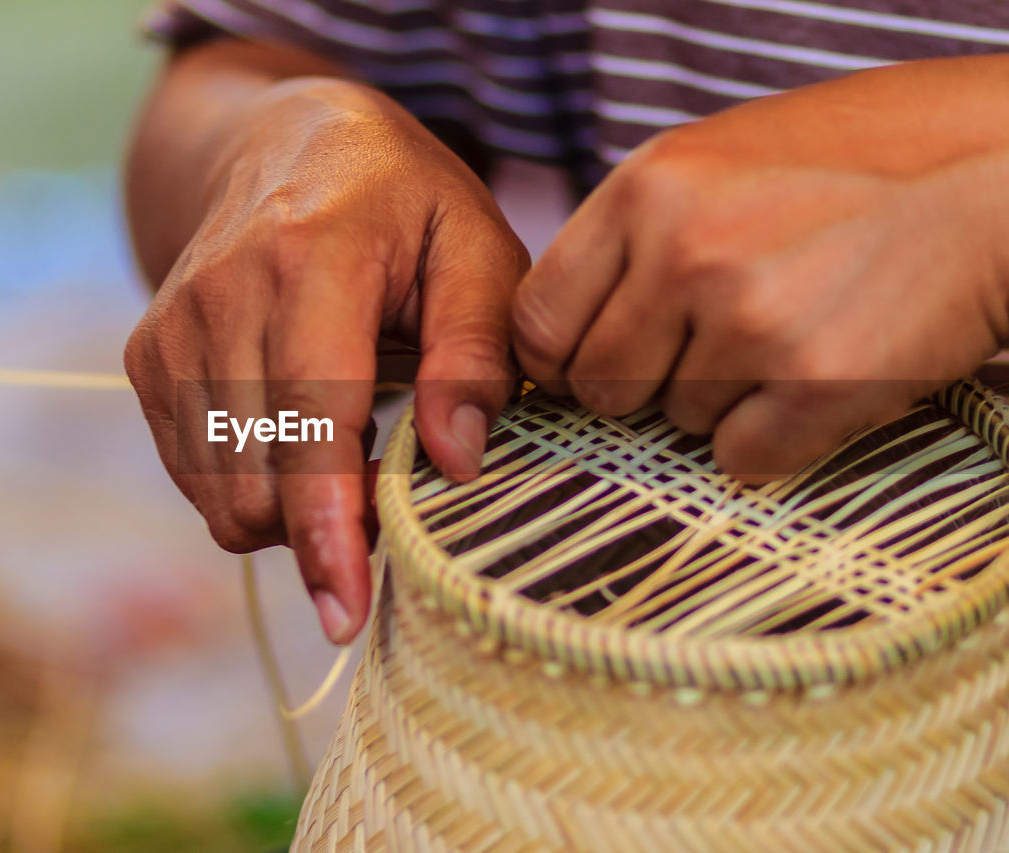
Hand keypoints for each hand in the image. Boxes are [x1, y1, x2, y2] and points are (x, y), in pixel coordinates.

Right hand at [125, 77, 527, 642]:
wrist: (279, 142)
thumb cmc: (400, 201)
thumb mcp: (475, 247)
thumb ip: (473, 351)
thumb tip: (455, 462)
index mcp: (309, 261)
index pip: (310, 423)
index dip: (328, 528)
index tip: (347, 610)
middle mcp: (219, 297)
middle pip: (256, 480)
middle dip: (322, 534)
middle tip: (389, 502)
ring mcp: (170, 331)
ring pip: (218, 493)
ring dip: (288, 515)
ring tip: (348, 460)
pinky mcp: (147, 358)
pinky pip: (195, 473)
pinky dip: (251, 488)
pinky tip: (298, 444)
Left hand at [513, 87, 1008, 479]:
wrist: (997, 173)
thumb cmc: (853, 165)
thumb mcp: (716, 161)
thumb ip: (630, 237)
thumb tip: (559, 337)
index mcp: (645, 188)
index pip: (537, 323)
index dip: (563, 358)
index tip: (593, 364)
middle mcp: (684, 252)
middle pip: (600, 387)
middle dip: (644, 385)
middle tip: (711, 349)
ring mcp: (749, 319)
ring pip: (676, 422)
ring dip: (723, 401)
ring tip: (789, 334)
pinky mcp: (816, 382)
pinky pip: (741, 458)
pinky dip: (774, 436)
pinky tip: (817, 376)